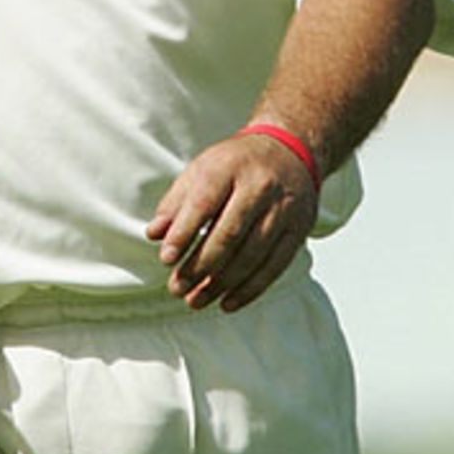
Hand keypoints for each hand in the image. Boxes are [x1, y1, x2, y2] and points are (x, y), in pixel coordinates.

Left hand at [146, 131, 318, 312]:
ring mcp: (283, 210)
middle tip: (177, 288)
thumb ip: (176, 202)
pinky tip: (228, 302)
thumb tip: (154, 234)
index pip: (204, 202)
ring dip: (222, 284)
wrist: (290, 150)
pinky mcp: (299, 230)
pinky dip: (250, 290)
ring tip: (196, 300)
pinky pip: (274, 267)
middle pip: (230, 233)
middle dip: (201, 266)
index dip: (184, 233)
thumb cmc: (237, 163)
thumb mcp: (202, 169)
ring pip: (252, 255)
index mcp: (230, 167)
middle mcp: (260, 187)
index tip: (166, 259)